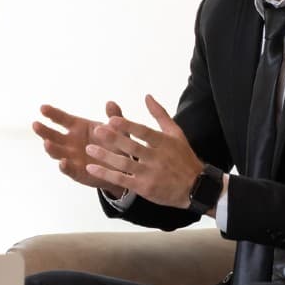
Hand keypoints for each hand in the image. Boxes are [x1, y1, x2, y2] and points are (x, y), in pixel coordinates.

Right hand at [32, 101, 127, 195]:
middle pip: (53, 135)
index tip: (42, 108)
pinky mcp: (76, 172)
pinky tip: (63, 162)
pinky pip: (68, 169)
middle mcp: (70, 142)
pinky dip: (64, 167)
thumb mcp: (118, 130)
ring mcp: (71, 157)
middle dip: (44, 130)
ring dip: (51, 148)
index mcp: (78, 127)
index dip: (52, 113)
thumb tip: (110, 103)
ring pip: (56, 152)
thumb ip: (115, 117)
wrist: (124, 168)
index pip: (61, 119)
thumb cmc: (117, 144)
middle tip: (36, 124)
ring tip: (47, 143)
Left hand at [83, 95, 201, 208]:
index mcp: (164, 142)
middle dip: (114, 139)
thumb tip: (147, 96)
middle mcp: (157, 158)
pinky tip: (92, 168)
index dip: (128, 126)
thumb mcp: (176, 134)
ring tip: (89, 149)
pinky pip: (122, 180)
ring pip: (125, 164)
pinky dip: (106, 174)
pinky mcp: (144, 188)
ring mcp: (150, 174)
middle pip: (133, 147)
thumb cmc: (183, 158)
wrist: (196, 188)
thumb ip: (160, 114)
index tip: (112, 119)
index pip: (144, 132)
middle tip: (97, 130)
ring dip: (106, 156)